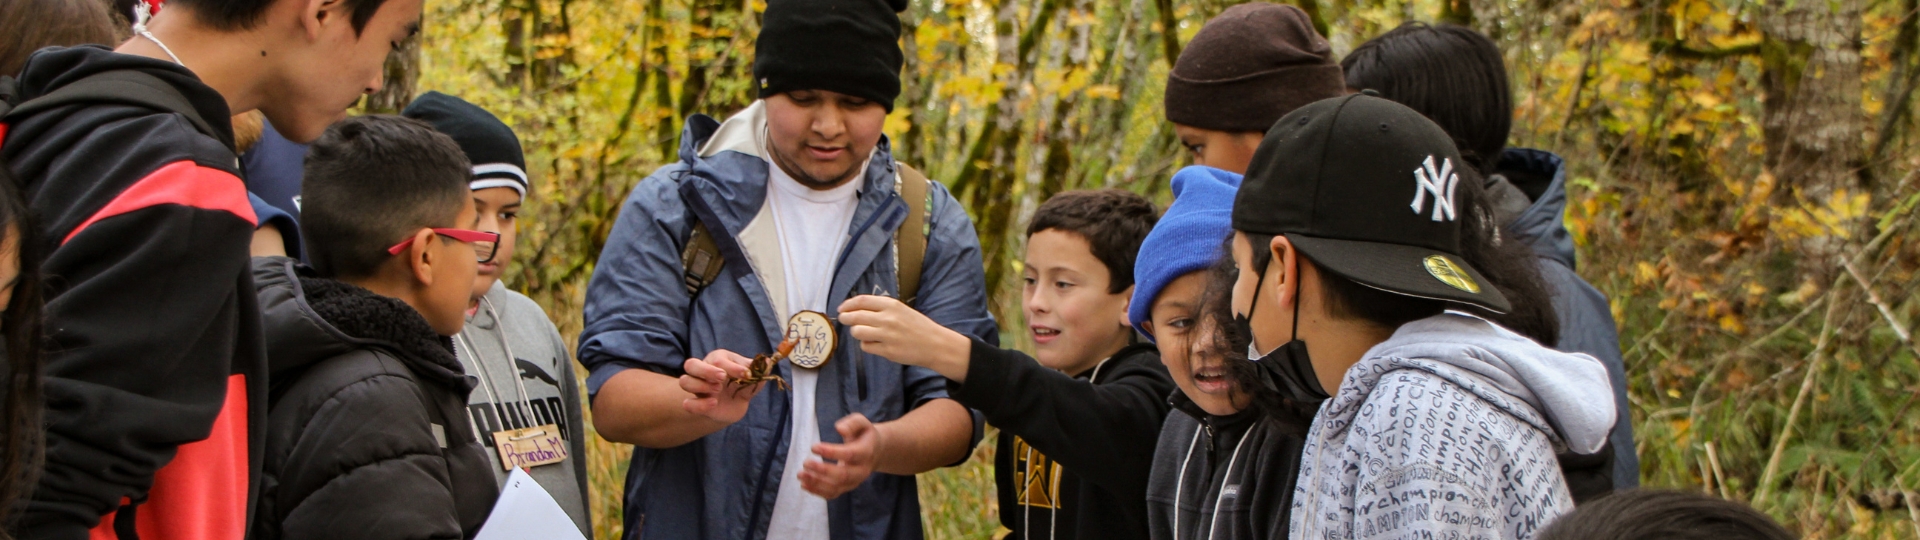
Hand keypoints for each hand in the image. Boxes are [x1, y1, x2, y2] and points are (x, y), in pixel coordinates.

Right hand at [679, 350, 763, 425]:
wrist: (735, 405)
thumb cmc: (742, 384)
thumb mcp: (751, 377)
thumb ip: (757, 371)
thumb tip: (767, 363)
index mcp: (717, 360)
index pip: (718, 359)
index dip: (733, 366)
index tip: (747, 374)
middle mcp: (703, 372)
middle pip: (691, 364)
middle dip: (706, 370)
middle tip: (722, 377)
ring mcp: (698, 388)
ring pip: (685, 381)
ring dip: (701, 385)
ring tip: (718, 391)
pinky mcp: (697, 404)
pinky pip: (688, 403)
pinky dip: (699, 405)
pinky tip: (713, 404)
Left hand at [800, 413, 884, 498]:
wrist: (874, 451)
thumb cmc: (863, 435)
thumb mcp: (862, 423)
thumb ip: (852, 423)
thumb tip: (839, 428)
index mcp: (866, 452)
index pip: (849, 454)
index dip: (831, 452)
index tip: (813, 447)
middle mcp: (862, 470)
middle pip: (843, 475)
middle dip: (822, 471)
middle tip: (805, 463)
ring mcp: (854, 482)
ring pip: (836, 487)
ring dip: (816, 483)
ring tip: (800, 475)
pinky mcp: (846, 487)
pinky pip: (832, 494)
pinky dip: (817, 491)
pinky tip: (804, 484)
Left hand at [838, 295, 972, 380]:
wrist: (935, 344)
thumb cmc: (917, 326)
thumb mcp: (901, 310)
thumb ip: (881, 308)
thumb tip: (855, 309)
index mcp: (892, 305)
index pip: (862, 301)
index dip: (848, 304)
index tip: (841, 308)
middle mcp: (888, 319)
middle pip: (855, 316)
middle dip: (846, 318)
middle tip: (844, 319)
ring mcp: (887, 335)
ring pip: (857, 332)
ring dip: (856, 332)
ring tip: (864, 333)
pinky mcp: (887, 351)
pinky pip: (866, 346)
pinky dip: (867, 345)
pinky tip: (875, 344)